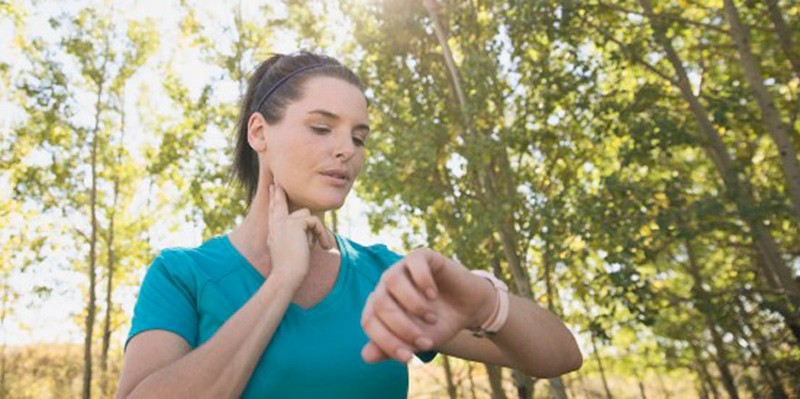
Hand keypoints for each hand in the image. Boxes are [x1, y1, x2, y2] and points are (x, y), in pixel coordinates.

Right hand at [267, 179, 333, 288]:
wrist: (286, 275)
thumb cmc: (290, 269)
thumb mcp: (290, 249)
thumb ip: (295, 235)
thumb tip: (307, 225)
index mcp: (274, 230)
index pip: (274, 211)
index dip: (274, 199)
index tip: (273, 187)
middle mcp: (276, 224)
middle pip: (279, 203)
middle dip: (278, 192)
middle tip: (277, 182)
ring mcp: (284, 222)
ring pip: (307, 215)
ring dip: (316, 231)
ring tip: (321, 245)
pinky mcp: (295, 223)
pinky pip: (315, 222)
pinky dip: (322, 234)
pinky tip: (324, 246)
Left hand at [360, 248, 494, 362]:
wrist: (467, 309)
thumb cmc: (437, 325)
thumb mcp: (416, 342)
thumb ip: (390, 349)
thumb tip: (366, 356)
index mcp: (378, 305)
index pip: (369, 321)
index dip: (386, 342)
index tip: (409, 357)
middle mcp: (385, 285)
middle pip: (380, 304)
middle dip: (403, 328)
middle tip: (427, 342)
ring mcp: (402, 268)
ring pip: (392, 280)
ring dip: (413, 305)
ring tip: (431, 318)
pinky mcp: (422, 256)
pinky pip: (413, 261)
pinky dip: (422, 280)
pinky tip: (433, 295)